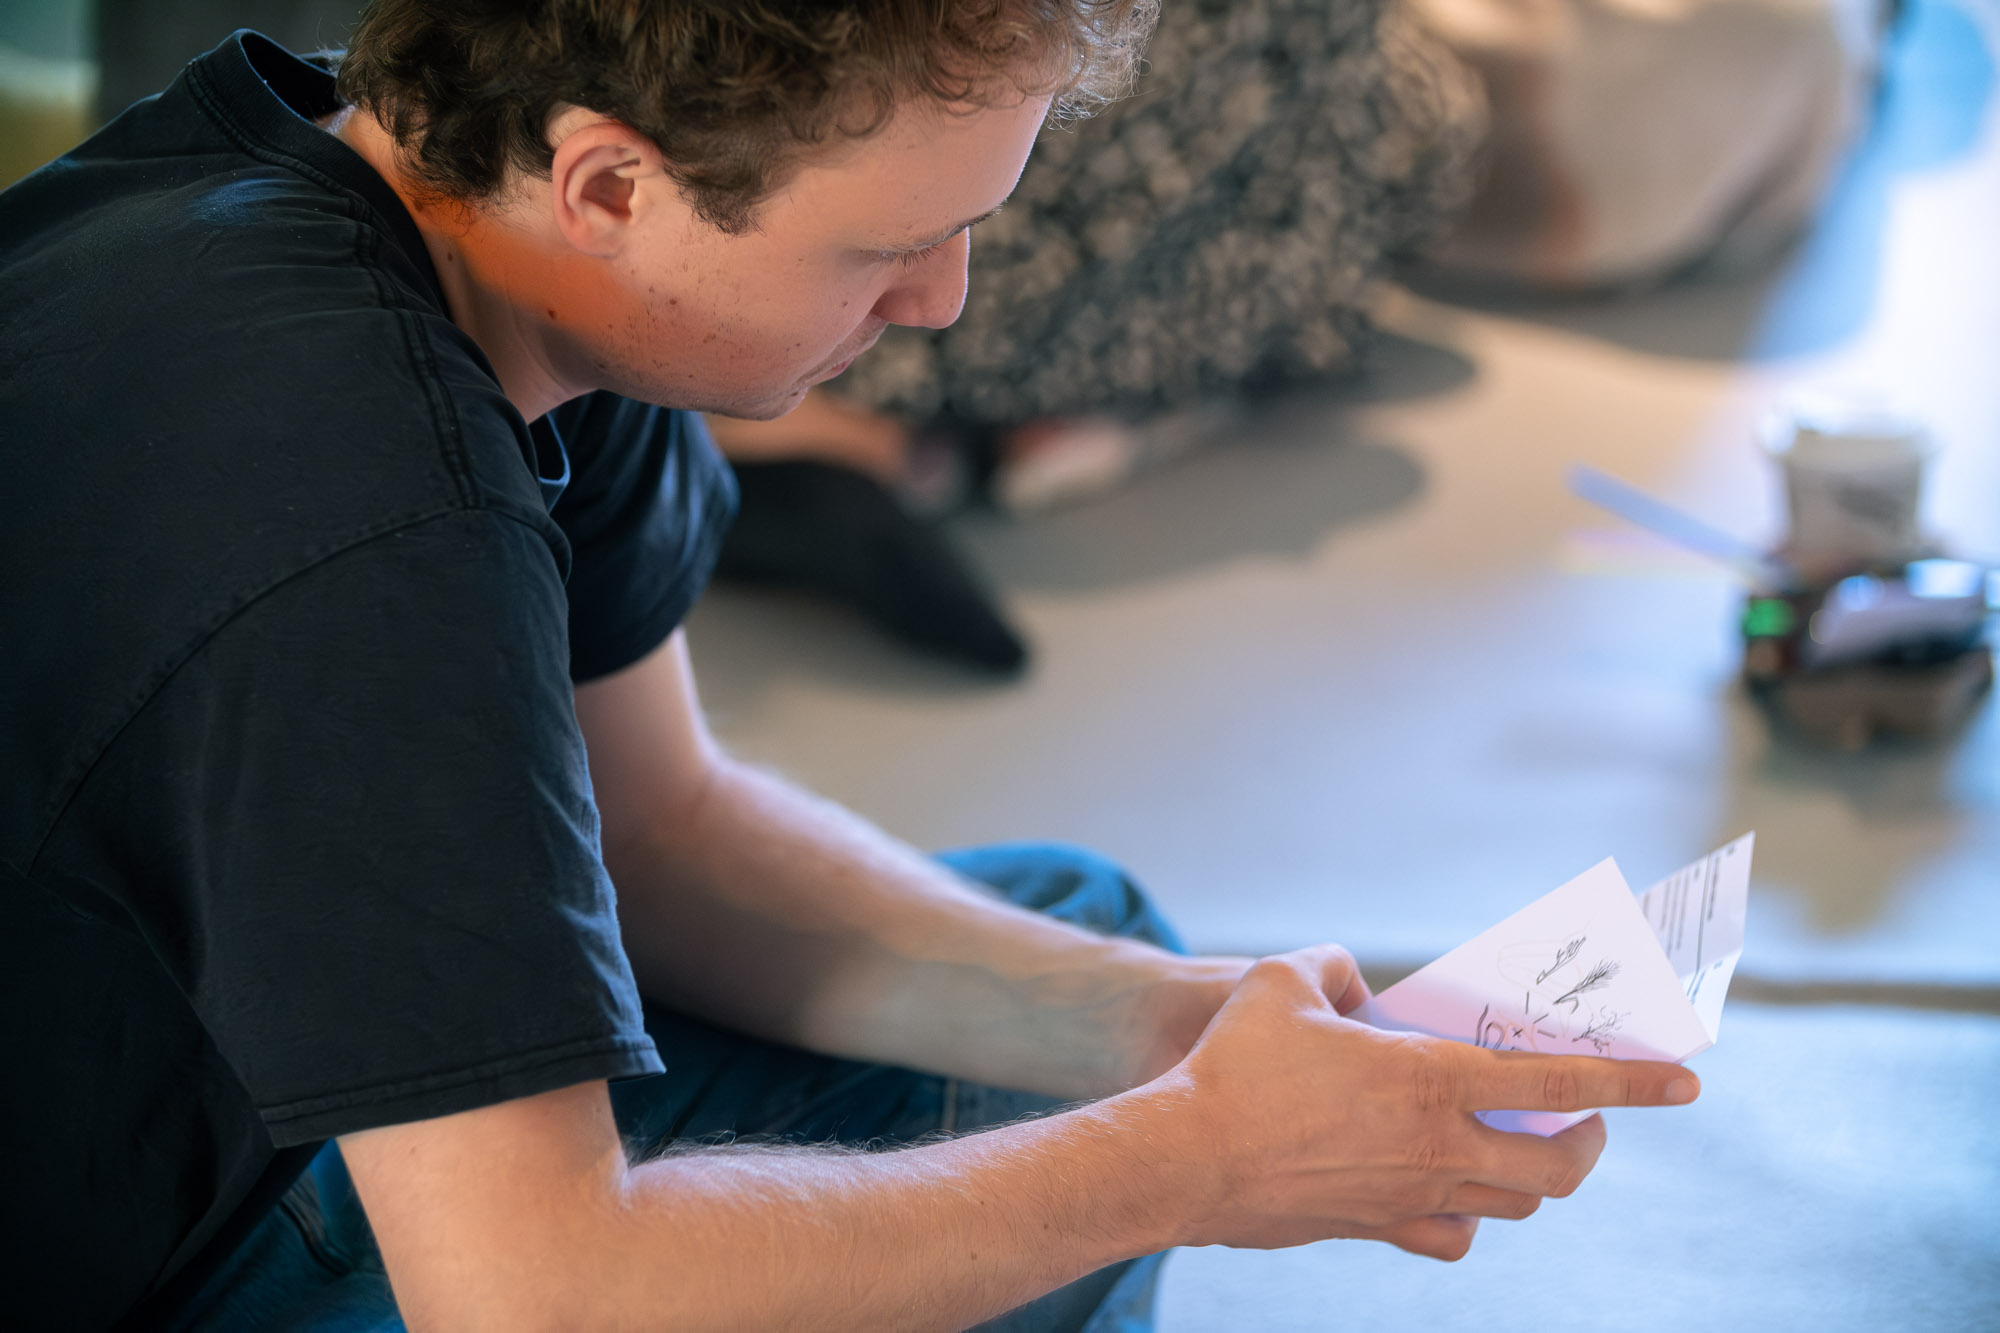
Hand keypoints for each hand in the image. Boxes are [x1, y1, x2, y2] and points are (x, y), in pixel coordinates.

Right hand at [1137, 945, 1697, 1260]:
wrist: (1184, 1160)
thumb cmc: (1232, 1066)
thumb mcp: (1282, 980)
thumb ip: (1333, 965)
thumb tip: (1355, 980)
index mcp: (1431, 1081)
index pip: (1559, 1085)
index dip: (1632, 1082)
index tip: (1685, 1082)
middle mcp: (1437, 1147)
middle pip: (1556, 1171)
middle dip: (1590, 1145)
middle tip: (1585, 1119)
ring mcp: (1410, 1198)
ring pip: (1512, 1207)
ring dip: (1533, 1179)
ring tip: (1520, 1147)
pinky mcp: (1374, 1229)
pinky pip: (1451, 1237)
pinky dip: (1468, 1216)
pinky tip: (1448, 1189)